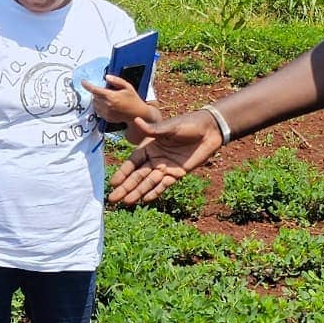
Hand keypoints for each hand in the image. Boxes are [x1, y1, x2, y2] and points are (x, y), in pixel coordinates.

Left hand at [84, 75, 160, 130]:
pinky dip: (100, 107)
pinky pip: (98, 111)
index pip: (95, 90)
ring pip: (95, 104)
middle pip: (94, 97)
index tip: (83, 82)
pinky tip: (108, 105)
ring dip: (98, 100)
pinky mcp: (107, 118)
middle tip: (106, 91)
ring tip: (108, 98)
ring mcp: (106, 113)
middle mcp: (107, 105)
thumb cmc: (133, 99)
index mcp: (111, 96)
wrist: (137, 114)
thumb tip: (106, 77)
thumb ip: (117, 81)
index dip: (87, 85)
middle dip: (97, 92)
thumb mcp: (128, 86)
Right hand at [103, 110, 225, 204]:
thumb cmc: (189, 124)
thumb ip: (153, 129)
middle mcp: (155, 158)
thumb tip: (136, 120)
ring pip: (148, 182)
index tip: (113, 183)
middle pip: (137, 175)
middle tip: (113, 199)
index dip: (123, 173)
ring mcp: (165, 167)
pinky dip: (155, 192)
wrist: (210, 130)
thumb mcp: (170, 127)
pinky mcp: (177, 173)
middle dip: (126, 187)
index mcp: (150, 146)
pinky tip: (145, 200)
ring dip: (137, 192)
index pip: (133, 162)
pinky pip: (163, 185)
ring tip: (126, 203)